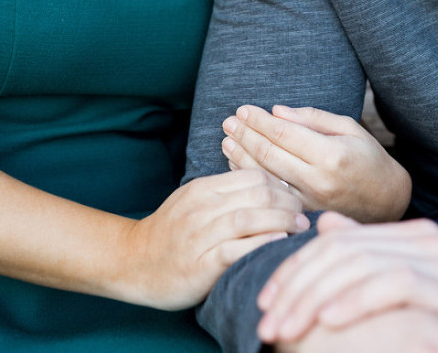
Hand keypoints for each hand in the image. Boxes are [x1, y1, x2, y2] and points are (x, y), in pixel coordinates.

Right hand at [118, 169, 308, 309]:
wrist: (133, 262)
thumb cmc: (171, 233)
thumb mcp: (194, 201)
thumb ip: (225, 192)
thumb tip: (268, 186)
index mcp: (204, 188)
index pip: (253, 175)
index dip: (281, 184)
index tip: (296, 195)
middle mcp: (203, 206)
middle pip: (257, 192)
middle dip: (288, 201)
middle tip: (305, 212)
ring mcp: (201, 233)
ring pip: (251, 216)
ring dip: (282, 220)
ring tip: (300, 227)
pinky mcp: (201, 263)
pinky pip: (237, 248)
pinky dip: (262, 243)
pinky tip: (279, 243)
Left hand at [220, 105, 410, 222]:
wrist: (388, 201)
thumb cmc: (369, 158)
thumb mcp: (349, 128)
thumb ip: (312, 118)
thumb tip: (277, 111)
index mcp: (331, 155)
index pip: (284, 134)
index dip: (260, 121)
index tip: (243, 110)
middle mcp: (319, 181)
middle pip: (270, 155)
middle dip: (245, 135)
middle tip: (228, 122)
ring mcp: (310, 202)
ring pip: (266, 177)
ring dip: (242, 157)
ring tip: (227, 140)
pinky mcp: (305, 216)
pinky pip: (271, 195)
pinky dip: (253, 179)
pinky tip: (239, 166)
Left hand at [257, 212, 437, 350]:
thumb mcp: (410, 290)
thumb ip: (369, 258)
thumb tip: (324, 227)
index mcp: (414, 237)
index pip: (340, 240)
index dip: (296, 269)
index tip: (265, 303)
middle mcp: (430, 244)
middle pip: (347, 251)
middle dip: (297, 286)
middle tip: (266, 323)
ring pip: (367, 265)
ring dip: (317, 299)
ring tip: (286, 329)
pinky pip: (400, 287)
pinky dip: (359, 301)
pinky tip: (330, 319)